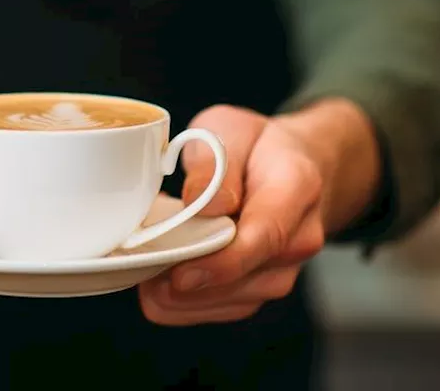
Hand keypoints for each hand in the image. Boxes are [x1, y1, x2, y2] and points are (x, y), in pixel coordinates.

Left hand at [139, 101, 377, 325]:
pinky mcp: (259, 290)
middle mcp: (299, 238)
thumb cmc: (256, 147)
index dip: (222, 262)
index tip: (180, 274)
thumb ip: (214, 162)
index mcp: (297, 187)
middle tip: (140, 261)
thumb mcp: (230, 128)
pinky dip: (182, 302)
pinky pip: (217, 311)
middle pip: (244, 279)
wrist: (291, 167)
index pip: (266, 235)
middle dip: (188, 279)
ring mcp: (283, 270)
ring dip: (180, 294)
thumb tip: (200, 204)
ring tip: (145, 264)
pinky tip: (157, 278)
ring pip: (226, 303)